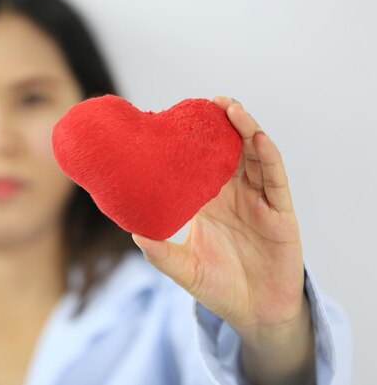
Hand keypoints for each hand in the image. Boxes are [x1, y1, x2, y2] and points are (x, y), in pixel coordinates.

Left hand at [131, 96, 307, 336]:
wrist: (254, 313)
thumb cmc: (218, 287)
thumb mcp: (184, 269)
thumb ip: (161, 253)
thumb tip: (133, 232)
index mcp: (209, 202)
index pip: (200, 163)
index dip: (193, 141)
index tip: (177, 118)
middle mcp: (234, 195)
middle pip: (230, 151)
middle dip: (222, 124)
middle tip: (208, 101)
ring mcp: (258, 201)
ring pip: (254, 157)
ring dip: (245, 130)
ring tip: (230, 108)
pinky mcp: (280, 213)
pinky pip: (275, 179)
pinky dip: (268, 156)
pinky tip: (258, 138)